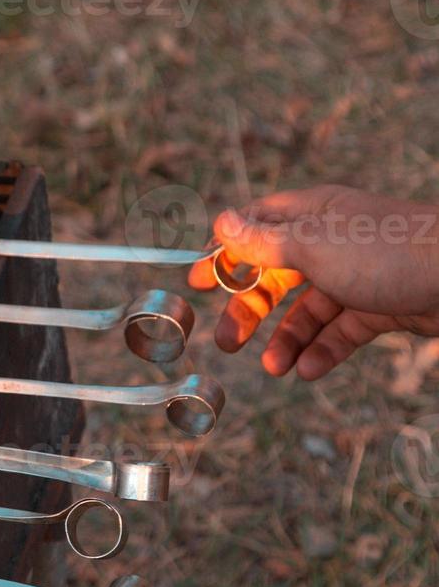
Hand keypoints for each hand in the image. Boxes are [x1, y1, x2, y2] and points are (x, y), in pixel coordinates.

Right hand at [188, 185, 438, 378]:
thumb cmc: (387, 252)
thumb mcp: (312, 245)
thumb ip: (263, 241)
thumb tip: (220, 223)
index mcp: (313, 215)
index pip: (256, 226)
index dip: (225, 253)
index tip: (198, 281)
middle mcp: (332, 242)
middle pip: (276, 275)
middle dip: (250, 309)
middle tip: (226, 340)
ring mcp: (356, 275)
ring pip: (307, 310)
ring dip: (286, 339)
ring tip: (274, 367)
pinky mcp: (379, 305)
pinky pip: (340, 331)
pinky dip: (323, 351)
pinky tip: (309, 371)